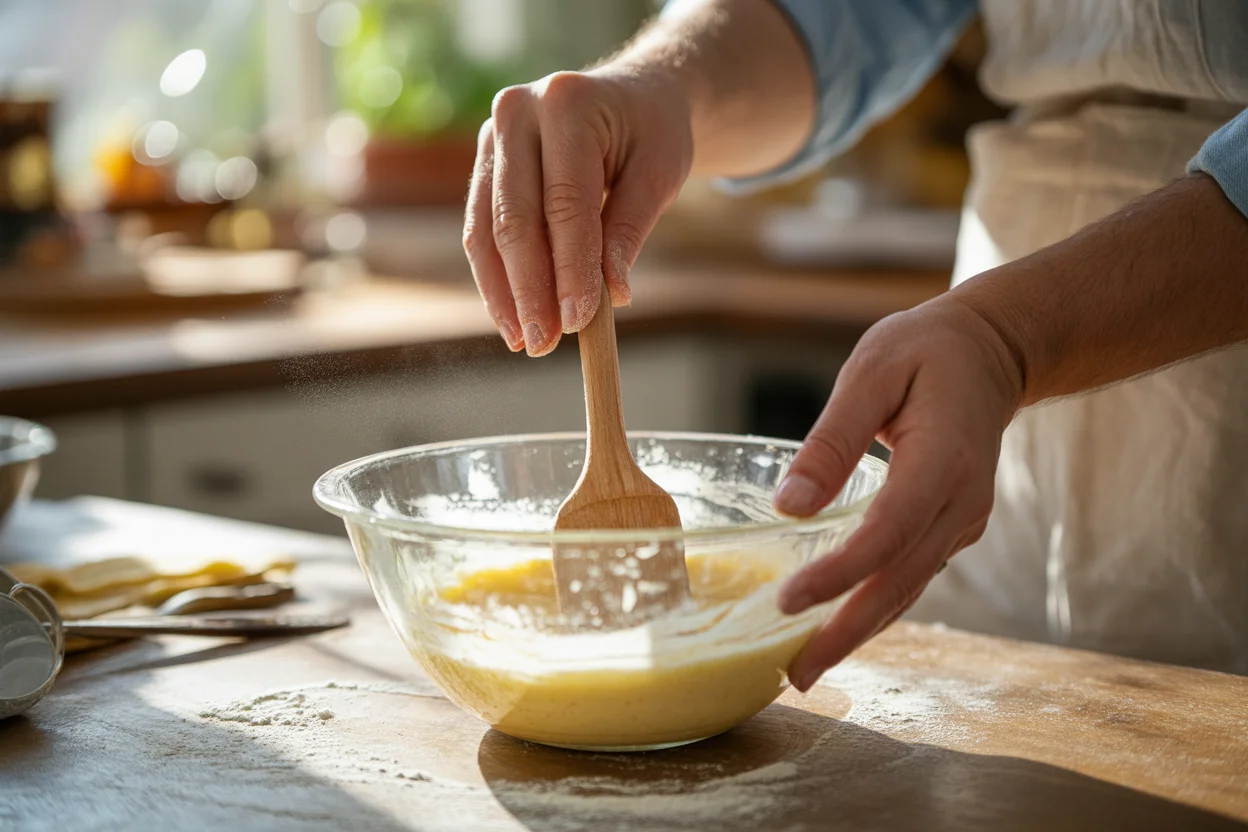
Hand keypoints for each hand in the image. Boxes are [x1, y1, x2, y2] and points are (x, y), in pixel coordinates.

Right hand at [463, 68, 693, 355]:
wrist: (633, 99)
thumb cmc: (652, 134)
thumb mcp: (660, 173)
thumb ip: (630, 228)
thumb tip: (612, 295)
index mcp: (567, 103)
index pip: (565, 203)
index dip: (569, 268)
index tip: (578, 321)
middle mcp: (517, 113)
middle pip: (515, 218)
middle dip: (529, 290)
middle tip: (543, 344)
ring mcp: (492, 137)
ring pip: (487, 230)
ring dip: (504, 293)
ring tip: (526, 341)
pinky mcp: (484, 165)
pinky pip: (482, 231)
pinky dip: (496, 278)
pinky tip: (512, 316)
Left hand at [773, 294, 1024, 690]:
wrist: (991, 354)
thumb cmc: (925, 353)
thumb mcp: (872, 372)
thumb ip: (831, 440)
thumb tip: (787, 507)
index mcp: (944, 459)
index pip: (888, 532)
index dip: (840, 573)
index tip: (789, 601)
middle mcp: (960, 503)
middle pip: (900, 580)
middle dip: (847, 631)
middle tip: (797, 674)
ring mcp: (961, 521)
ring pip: (908, 588)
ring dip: (860, 632)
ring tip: (806, 669)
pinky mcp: (949, 528)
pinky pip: (911, 575)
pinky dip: (875, 607)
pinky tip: (837, 628)